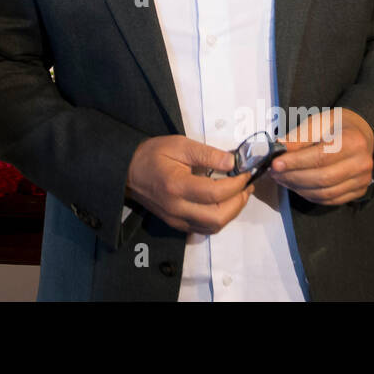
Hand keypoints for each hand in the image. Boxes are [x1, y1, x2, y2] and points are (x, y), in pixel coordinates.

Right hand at [125, 135, 252, 234]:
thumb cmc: (152, 154)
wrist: (127, 171)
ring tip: (239, 194)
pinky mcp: (176, 225)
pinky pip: (204, 229)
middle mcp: (176, 208)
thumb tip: (233, 163)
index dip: (236, 185)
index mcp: (176, 186)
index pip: (215, 193)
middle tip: (246, 186)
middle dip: (238, 202)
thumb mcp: (179, 145)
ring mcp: (176, 220)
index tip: (246, 173)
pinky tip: (224, 204)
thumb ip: (207, 154)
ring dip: (232, 213)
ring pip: (213, 227)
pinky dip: (220, 218)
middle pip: (217, 217)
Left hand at [269, 107, 373, 205]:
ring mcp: (362, 180)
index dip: (296, 162)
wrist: (359, 134)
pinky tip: (297, 185)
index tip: (276, 163)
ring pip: (325, 192)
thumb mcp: (316, 123)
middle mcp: (361, 163)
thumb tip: (278, 151)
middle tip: (275, 172)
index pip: (321, 157)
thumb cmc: (336, 126)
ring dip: (298, 188)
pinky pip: (330, 200)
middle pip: (322, 177)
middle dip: (293, 177)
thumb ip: (298, 138)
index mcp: (353, 141)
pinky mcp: (358, 191)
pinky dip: (309, 195)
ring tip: (283, 178)